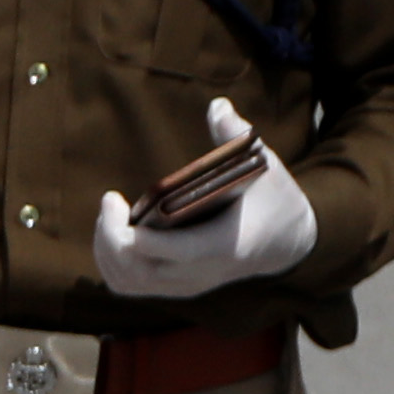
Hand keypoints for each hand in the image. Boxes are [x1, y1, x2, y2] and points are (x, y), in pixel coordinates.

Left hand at [91, 97, 321, 298]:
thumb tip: (217, 105)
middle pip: (139, 269)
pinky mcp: (175, 288)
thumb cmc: (274, 201)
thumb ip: (237, 137)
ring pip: (128, 280)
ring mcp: (186, 285)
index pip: (175, 251)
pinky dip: (112, 262)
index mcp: (225, 246)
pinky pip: (130, 284)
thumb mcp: (265, 166)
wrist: (288, 245)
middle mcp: (201, 273)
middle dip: (112, 235)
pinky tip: (111, 232)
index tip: (119, 201)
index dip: (139, 236)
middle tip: (110, 200)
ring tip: (109, 213)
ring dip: (106, 248)